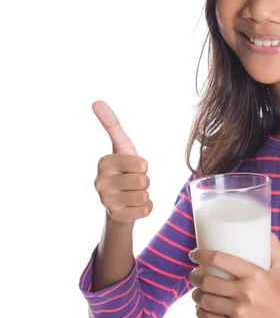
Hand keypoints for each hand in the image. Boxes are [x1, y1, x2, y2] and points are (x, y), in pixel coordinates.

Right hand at [92, 100, 152, 223]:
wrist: (119, 202)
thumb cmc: (123, 169)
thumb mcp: (122, 146)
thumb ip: (111, 124)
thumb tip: (96, 101)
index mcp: (104, 162)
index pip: (142, 164)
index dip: (143, 166)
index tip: (132, 167)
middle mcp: (100, 182)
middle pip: (144, 180)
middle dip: (144, 181)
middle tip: (132, 182)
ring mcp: (106, 201)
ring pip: (144, 195)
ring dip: (145, 194)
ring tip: (132, 193)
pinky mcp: (116, 216)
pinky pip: (145, 210)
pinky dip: (145, 208)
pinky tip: (133, 206)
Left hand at [188, 232, 279, 317]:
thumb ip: (273, 247)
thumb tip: (264, 229)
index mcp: (255, 274)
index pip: (220, 259)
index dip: (202, 255)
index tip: (195, 253)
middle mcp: (245, 292)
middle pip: (208, 281)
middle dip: (195, 276)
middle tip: (194, 274)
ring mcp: (239, 312)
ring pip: (205, 300)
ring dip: (195, 294)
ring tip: (196, 290)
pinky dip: (200, 312)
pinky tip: (200, 308)